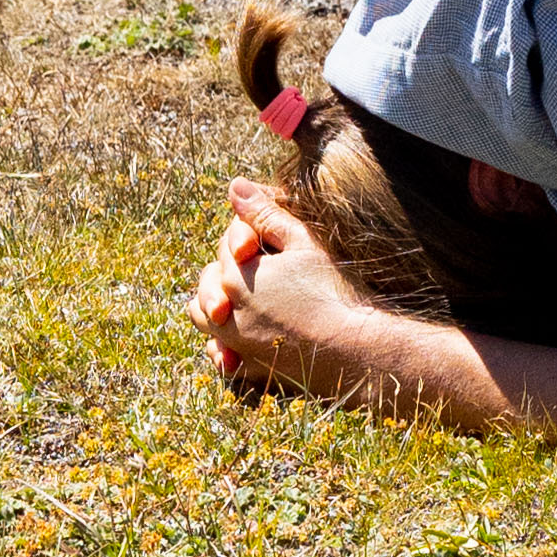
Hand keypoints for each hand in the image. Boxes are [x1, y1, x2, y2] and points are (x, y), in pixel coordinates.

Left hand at [186, 178, 372, 400]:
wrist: (351, 350)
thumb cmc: (329, 291)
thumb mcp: (301, 241)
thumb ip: (264, 213)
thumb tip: (234, 186)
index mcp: (235, 277)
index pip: (225, 248)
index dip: (245, 238)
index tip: (268, 241)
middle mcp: (226, 313)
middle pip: (207, 283)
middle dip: (224, 270)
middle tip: (255, 266)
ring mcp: (235, 345)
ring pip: (205, 320)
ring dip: (216, 305)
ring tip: (241, 299)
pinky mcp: (248, 370)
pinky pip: (219, 356)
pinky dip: (222, 344)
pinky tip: (240, 336)